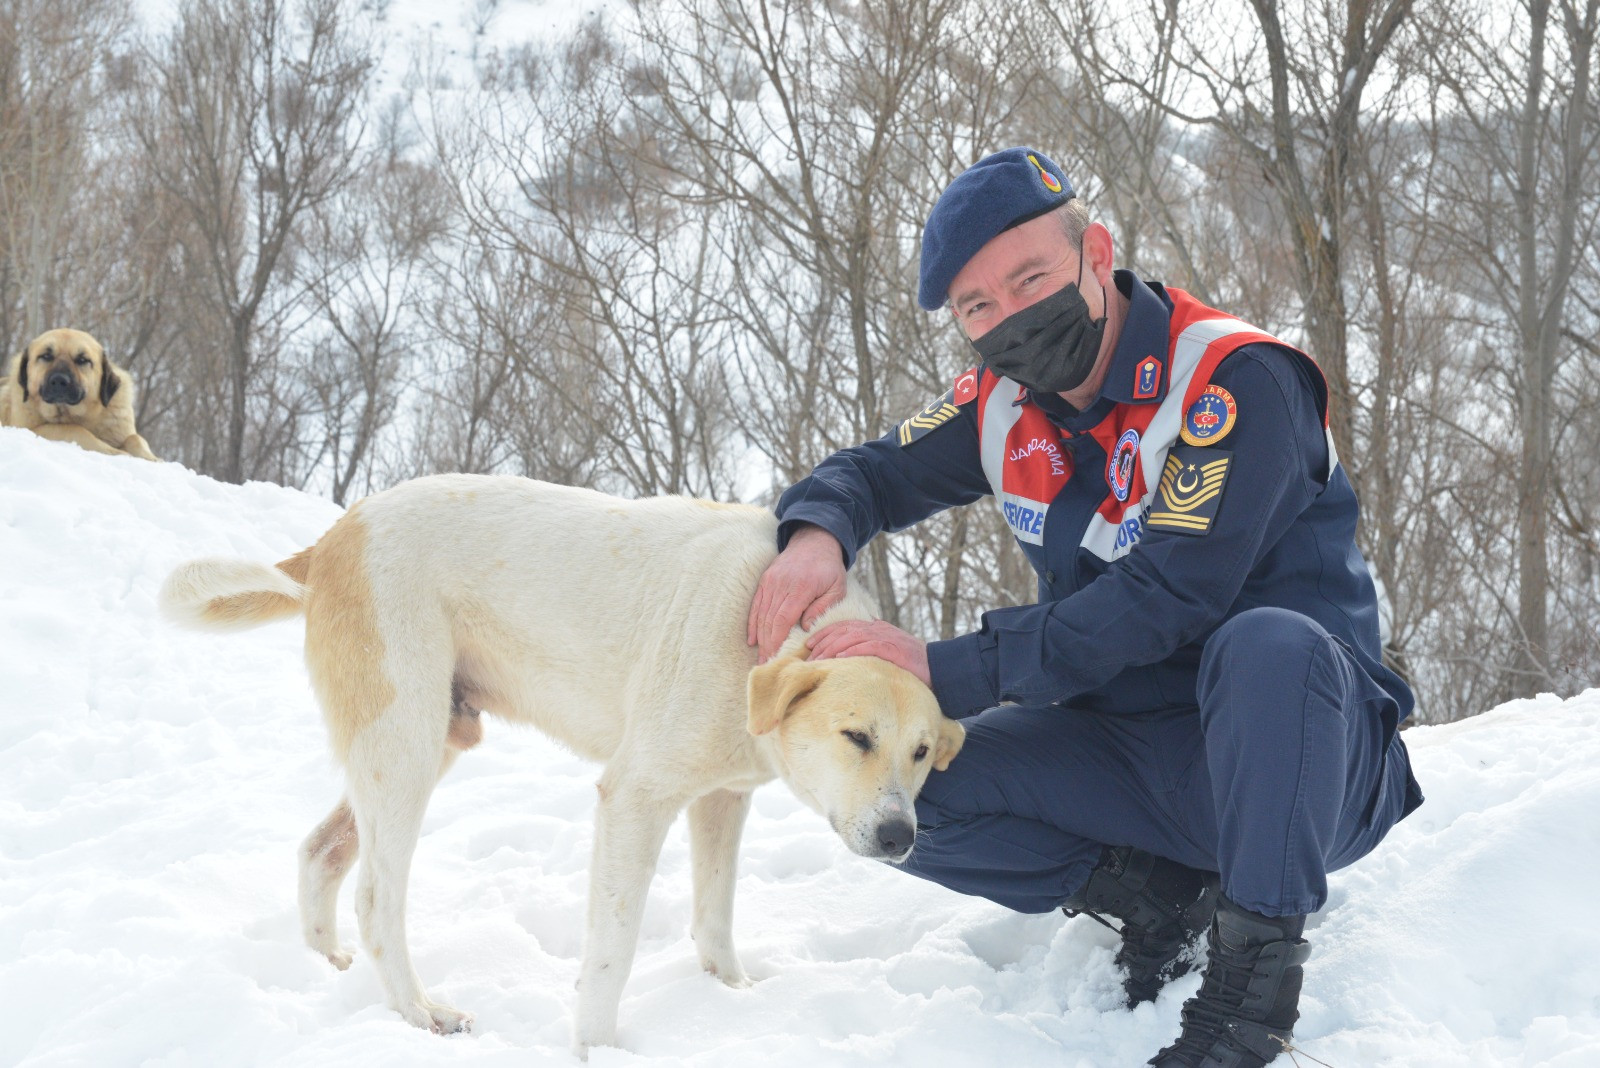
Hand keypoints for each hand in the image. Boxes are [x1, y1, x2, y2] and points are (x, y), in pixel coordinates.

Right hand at [747, 525, 847, 661]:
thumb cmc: (829, 568)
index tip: (775, 658)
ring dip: (760, 637)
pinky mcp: (765, 580)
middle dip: (767, 645)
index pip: (783, 619)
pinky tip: (752, 639)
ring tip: (760, 658)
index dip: (777, 640)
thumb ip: (822, 607)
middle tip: (766, 665)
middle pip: (769, 620)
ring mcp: (771, 581)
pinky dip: (753, 623)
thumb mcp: (836, 587)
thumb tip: (805, 627)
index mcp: (800, 587)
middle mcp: (781, 584)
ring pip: (761, 614)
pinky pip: (756, 604)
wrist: (814, 540)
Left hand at [805, 619, 930, 686]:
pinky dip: (852, 651)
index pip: (844, 626)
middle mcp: (878, 629)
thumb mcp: (888, 651)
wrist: (939, 667)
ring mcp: (886, 637)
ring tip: (819, 658)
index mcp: (876, 628)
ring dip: (832, 647)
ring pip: (852, 637)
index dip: (825, 633)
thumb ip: (872, 648)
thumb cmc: (912, 663)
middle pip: (844, 630)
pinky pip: (868, 646)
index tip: (809, 643)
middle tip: (809, 655)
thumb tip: (850, 655)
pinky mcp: (892, 648)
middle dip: (824, 641)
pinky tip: (839, 658)